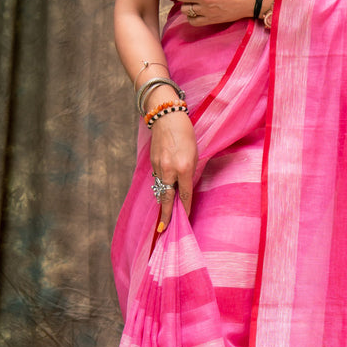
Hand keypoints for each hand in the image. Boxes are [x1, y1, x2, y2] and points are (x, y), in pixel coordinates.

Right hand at [150, 110, 197, 228]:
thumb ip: (190, 172)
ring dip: (163, 202)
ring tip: (164, 215)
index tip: (184, 219)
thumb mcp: (194, 154)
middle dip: (166, 215)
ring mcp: (158, 167)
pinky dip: (160, 187)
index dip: (185, 208)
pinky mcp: (152, 163)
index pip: (185, 194)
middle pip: (167, 198)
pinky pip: (157, 180)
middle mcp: (169, 169)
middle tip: (163, 230)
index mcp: (184, 167)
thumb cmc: (185, 133)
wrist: (166, 116)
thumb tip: (185, 188)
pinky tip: (163, 193)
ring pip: (160, 189)